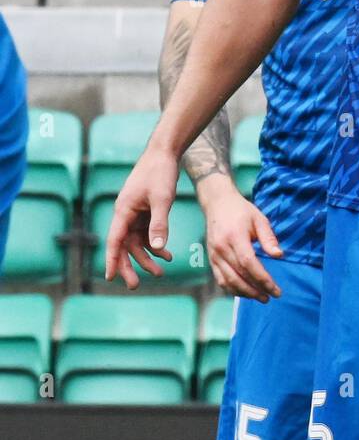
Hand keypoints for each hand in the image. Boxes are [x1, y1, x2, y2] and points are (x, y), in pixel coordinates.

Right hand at [104, 142, 179, 287]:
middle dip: (129, 266)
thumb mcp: (162, 199)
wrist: (165, 153)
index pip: (114, 241)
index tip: (109, 277)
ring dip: (147, 257)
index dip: (111, 260)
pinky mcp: (144, 212)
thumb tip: (157, 246)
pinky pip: (146, 234)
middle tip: (135, 286)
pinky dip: (155, 244)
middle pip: (123, 246)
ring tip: (161, 272)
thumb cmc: (160, 173)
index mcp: (123, 211)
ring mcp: (135, 213)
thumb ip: (159, 223)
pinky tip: (167, 254)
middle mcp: (125, 214)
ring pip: (136, 243)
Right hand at [197, 174, 282, 301]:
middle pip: (239, 275)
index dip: (262, 279)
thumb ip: (268, 238)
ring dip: (245, 293)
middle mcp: (222, 248)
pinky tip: (245, 292)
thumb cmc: (241, 211)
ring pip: (229, 281)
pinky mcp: (211, 259)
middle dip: (256, 290)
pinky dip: (232, 289)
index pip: (249, 264)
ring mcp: (214, 255)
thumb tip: (279, 256)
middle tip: (270, 297)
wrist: (218, 204)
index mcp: (235, 237)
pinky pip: (220, 279)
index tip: (275, 289)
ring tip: (260, 297)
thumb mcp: (259, 219)